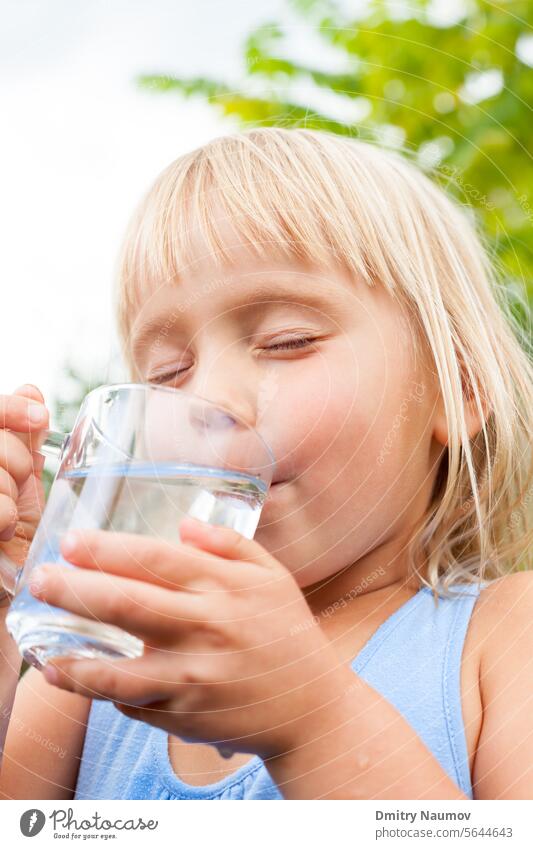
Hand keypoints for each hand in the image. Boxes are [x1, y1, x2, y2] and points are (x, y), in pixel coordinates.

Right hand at [0, 385, 47, 565]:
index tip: (40, 415)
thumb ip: (23, 439)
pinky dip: (4, 516)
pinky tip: (2, 532)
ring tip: (8, 515)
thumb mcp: (22, 482)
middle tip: (17, 486)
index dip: (10, 408)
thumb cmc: (15, 538)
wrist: (14, 585)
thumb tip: (29, 390)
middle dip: (14, 460)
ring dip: (8, 492)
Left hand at [29, 517, 347, 758]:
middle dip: (74, 589)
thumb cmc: (287, 634)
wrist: (311, 709)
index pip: (155, 559)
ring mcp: (193, 679)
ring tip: (42, 652)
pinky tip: (81, 680)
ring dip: (73, 661)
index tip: (71, 542)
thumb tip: (183, 523)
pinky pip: (133, 704)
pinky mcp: (185, 718)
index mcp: (225, 588)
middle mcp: (206, 630)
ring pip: (117, 672)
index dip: (107, 549)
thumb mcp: (272, 577)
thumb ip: (229, 545)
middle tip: (39, 578)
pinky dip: (104, 693)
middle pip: (126, 605)